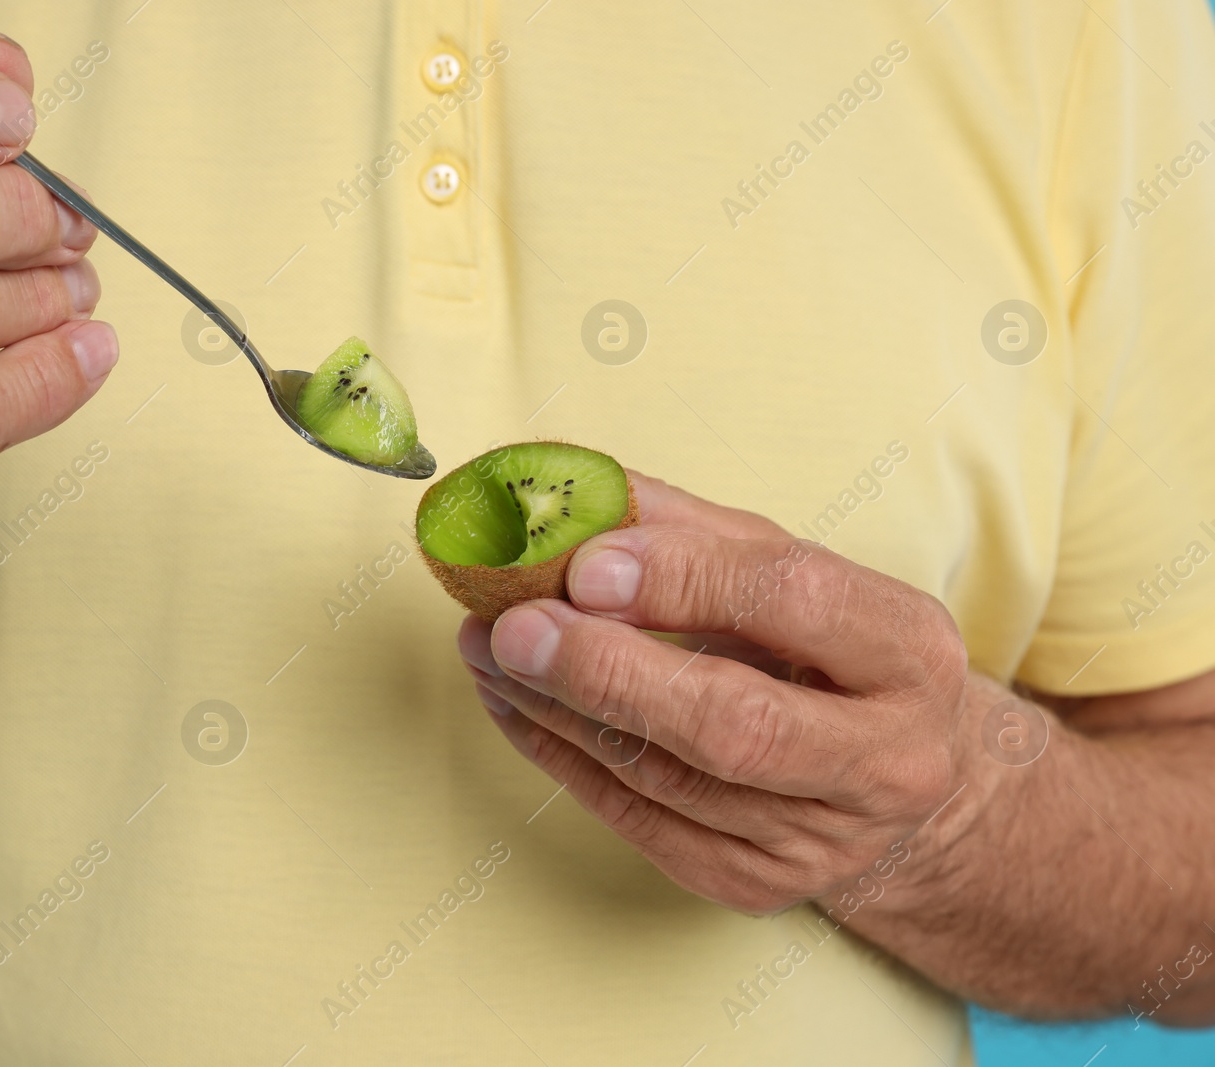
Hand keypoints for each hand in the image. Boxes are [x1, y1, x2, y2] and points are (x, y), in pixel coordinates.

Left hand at [457, 473, 969, 912]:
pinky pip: (636, 821)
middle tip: (513, 626)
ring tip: (486, 648)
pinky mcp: (752, 882)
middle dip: (607, 672)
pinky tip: (512, 703)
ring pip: (665, 779)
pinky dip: (560, 756)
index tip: (586, 564)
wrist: (904, 785)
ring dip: (556, 709)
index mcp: (907, 652)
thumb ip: (692, 531)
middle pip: (731, 724)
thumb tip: (574, 490)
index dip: (684, 580)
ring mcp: (819, 838)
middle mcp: (884, 760)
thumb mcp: (792, 571)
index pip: (795, 600)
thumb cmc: (832, 655)